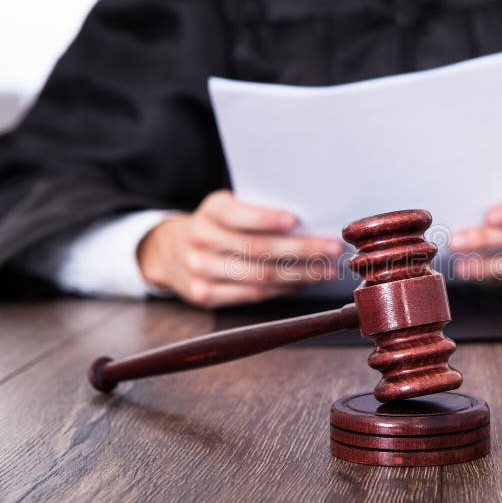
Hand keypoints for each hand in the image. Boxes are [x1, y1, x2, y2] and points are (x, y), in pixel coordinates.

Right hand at [137, 190, 342, 307]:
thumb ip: (258, 211)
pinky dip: (283, 289)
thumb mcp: (227, 207)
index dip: (266, 219)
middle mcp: (201, 239)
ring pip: (259, 276)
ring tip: (328, 270)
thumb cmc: (217, 225)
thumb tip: (312, 223)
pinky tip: (305, 283)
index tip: (296, 220)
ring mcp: (200, 270)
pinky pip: (253, 295)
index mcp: (211, 211)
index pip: (238, 215)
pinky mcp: (204, 295)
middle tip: (333, 249)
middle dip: (301, 251)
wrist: (169, 251)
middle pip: (258, 250)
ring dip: (300, 275)